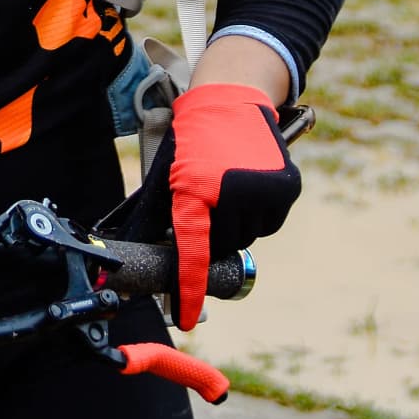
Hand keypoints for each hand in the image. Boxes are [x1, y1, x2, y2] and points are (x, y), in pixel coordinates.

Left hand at [123, 83, 298, 330]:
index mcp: (196, 191)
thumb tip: (131, 252)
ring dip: (235, 225)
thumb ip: (153, 217)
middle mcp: (233, 194)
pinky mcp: (287, 188)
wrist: (230, 100)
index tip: (186, 318)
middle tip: (207, 205)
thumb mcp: (166, 176)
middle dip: (211, 236)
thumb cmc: (191, 142)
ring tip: (226, 189)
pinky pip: (269, 224)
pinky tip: (247, 188)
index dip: (189, 289)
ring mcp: (265, 192)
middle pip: (221, 246)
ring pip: (246, 237)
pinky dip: (257, 216)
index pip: (193, 254)